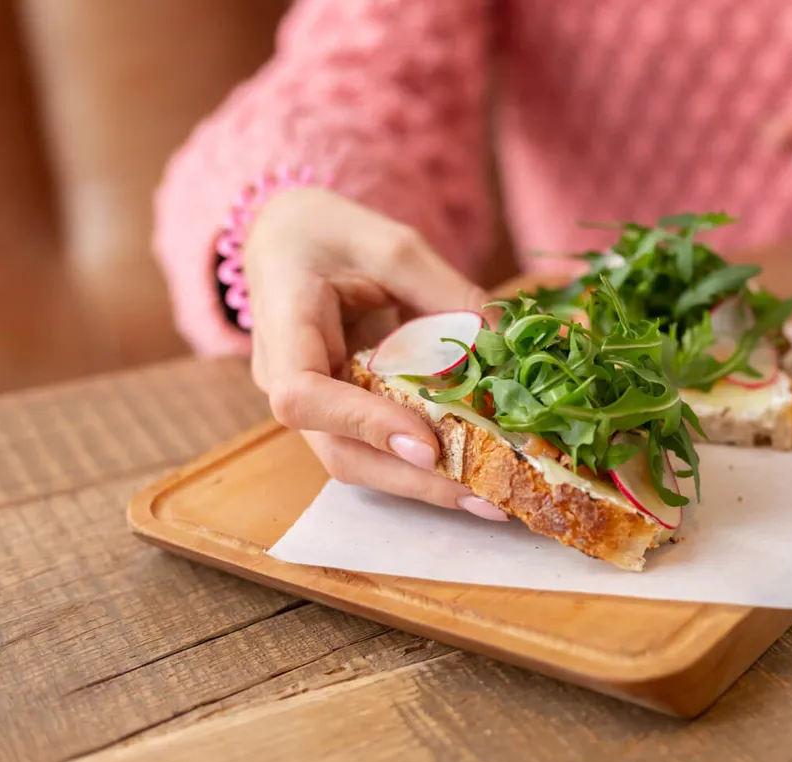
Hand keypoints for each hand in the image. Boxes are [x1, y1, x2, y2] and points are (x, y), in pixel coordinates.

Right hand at [244, 187, 507, 520]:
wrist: (287, 235)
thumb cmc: (330, 231)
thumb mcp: (393, 245)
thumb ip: (446, 295)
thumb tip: (508, 346)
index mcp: (283, 325)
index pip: (304, 395)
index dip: (364, 426)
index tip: (427, 446)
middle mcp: (284, 378)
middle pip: (337, 451)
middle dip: (413, 481)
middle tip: (484, 498)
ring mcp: (310, 403)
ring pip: (358, 460)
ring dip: (423, 485)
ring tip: (489, 500)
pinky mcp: (338, 411)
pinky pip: (375, 446)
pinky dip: (422, 465)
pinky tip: (471, 477)